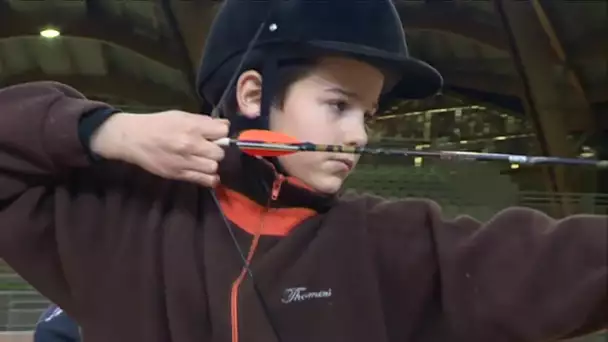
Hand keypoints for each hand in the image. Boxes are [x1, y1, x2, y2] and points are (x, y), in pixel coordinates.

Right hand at [90, 110, 228, 186]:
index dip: (222, 133)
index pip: (223, 132)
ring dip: (211, 163)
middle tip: (208, 147)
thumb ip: (203, 121)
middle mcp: (191, 145)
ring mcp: (185, 162)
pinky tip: (207, 173)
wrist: (133, 139)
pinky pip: (204, 180)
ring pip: (213, 167)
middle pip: (220, 152)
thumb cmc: (157, 124)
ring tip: (203, 159)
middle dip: (217, 149)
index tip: (216, 134)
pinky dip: (210, 178)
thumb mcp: (181, 116)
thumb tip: (225, 125)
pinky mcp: (179, 174)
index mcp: (192, 127)